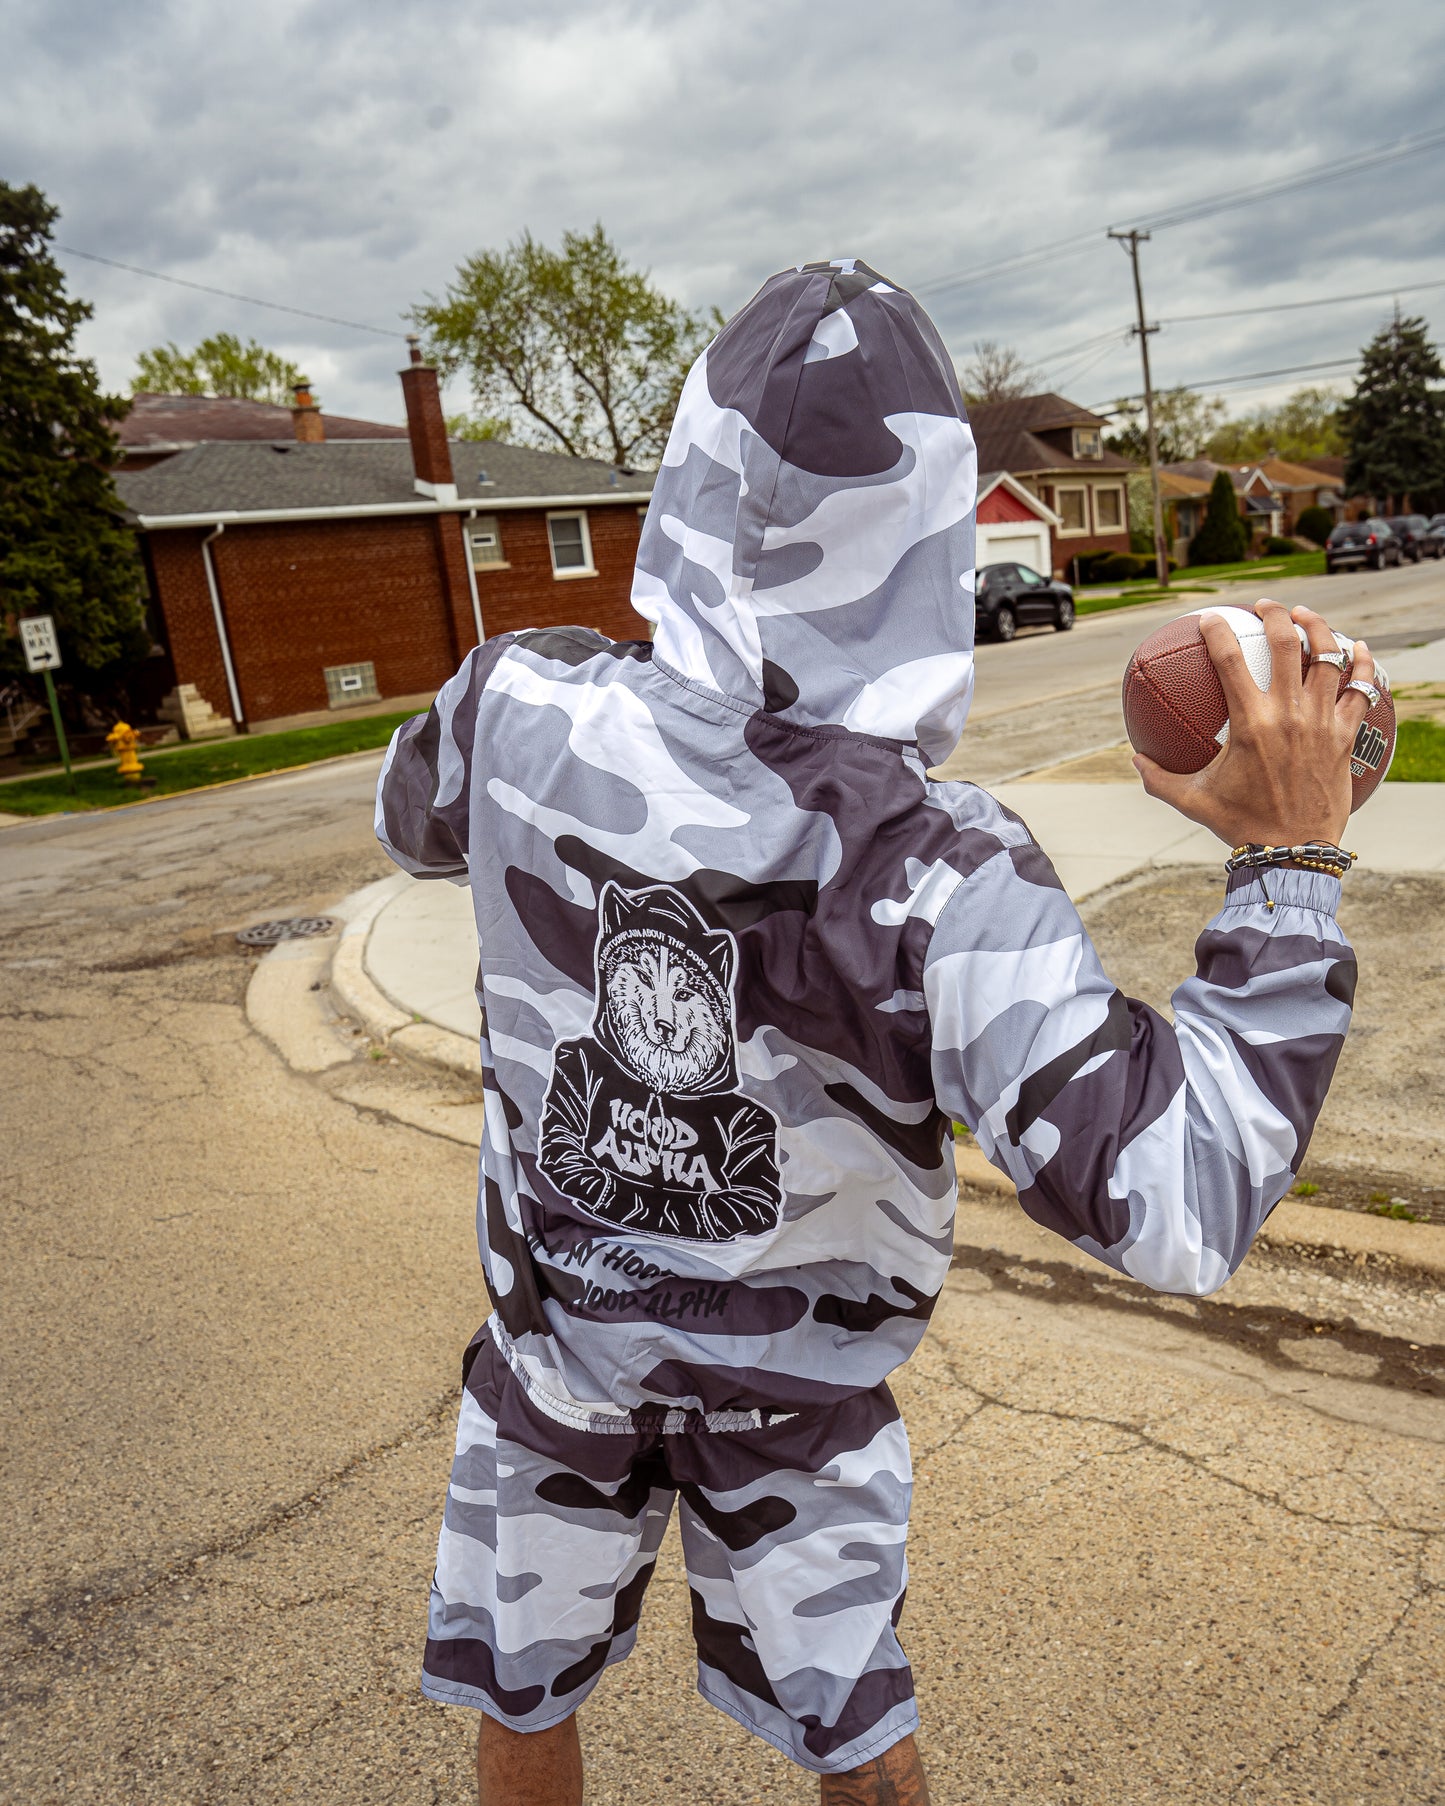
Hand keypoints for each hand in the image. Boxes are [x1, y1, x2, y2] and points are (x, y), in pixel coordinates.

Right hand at [1133, 600, 1376, 847]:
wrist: (1293, 851)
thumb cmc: (1241, 825)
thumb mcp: (1193, 801)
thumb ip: (1159, 778)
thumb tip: (1134, 758)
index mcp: (1250, 724)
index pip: (1230, 660)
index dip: (1217, 630)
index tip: (1210, 617)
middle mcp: (1288, 715)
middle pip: (1286, 643)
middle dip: (1274, 613)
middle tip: (1263, 607)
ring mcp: (1321, 722)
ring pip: (1327, 657)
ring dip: (1317, 628)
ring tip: (1306, 617)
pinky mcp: (1345, 735)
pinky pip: (1361, 689)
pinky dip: (1361, 664)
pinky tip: (1358, 648)